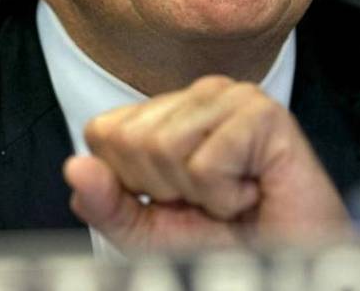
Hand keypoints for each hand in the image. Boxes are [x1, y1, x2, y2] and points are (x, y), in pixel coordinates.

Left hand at [63, 75, 348, 252]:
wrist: (287, 265)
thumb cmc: (226, 246)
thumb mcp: (145, 233)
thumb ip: (105, 204)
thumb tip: (73, 167)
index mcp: (166, 112)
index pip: (103, 132)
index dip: (129, 183)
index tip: (175, 199)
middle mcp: (197, 95)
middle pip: (130, 140)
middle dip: (163, 189)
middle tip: (208, 199)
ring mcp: (232, 97)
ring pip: (164, 147)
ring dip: (198, 194)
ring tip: (231, 195)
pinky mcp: (263, 113)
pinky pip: (205, 163)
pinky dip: (226, 196)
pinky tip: (251, 193)